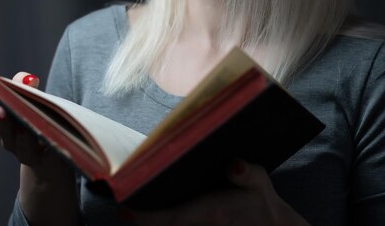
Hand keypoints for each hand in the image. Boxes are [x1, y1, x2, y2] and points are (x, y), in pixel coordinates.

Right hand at [0, 72, 79, 225]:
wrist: (57, 156)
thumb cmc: (41, 122)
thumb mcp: (34, 102)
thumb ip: (27, 88)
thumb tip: (29, 79)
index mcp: (5, 124)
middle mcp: (12, 141)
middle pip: (4, 130)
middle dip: (1, 119)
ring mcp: (27, 153)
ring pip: (22, 145)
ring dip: (23, 136)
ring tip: (23, 126)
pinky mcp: (47, 162)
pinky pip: (46, 154)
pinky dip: (47, 145)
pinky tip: (47, 136)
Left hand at [130, 160, 310, 225]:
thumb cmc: (262, 202)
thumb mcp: (259, 183)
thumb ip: (247, 173)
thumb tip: (234, 165)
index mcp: (212, 212)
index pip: (172, 217)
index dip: (146, 217)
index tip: (124, 209)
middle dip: (142, 222)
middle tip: (123, 209)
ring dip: (151, 225)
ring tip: (131, 214)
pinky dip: (163, 224)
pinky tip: (150, 218)